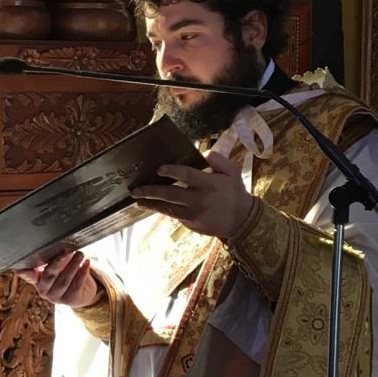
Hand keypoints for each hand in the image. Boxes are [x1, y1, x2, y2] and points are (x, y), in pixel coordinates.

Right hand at [13, 249, 99, 307]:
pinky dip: (82, 272)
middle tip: (66, 251)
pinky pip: (76, 285)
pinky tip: (86, 263)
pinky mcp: (70, 300)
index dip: (23, 272)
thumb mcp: (56, 264)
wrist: (82, 290)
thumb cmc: (65, 272)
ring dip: (72, 266)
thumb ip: (51, 257)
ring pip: (64, 280)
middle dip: (57, 262)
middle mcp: (43, 290)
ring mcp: (56, 297)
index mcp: (36, 279)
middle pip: (49, 276)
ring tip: (79, 254)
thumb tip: (55, 242)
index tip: (17, 267)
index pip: (27, 275)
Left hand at [131, 150, 254, 238]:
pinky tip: (150, 205)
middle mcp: (200, 199)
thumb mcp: (232, 172)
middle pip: (171, 194)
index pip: (188, 176)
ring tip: (137, 200)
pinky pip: (173, 215)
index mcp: (209, 184)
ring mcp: (194, 213)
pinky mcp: (191, 223)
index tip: (159, 169)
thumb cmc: (233, 193)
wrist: (242, 220)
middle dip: (151, 191)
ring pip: (168, 208)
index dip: (173, 172)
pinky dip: (161, 210)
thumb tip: (205, 153)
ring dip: (151, 204)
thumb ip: (219, 160)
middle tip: (136, 190)